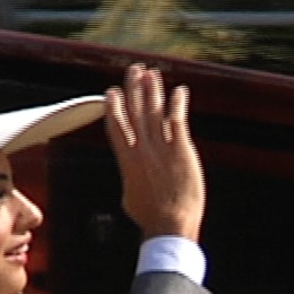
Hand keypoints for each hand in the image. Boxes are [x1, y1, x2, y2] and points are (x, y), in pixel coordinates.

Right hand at [104, 63, 204, 241]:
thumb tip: (132, 174)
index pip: (116, 125)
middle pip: (135, 111)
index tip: (112, 91)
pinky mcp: (181, 149)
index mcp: (126, 159)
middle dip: (133, 88)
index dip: (114, 106)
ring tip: (151, 73)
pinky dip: (178, 104)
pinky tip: (179, 91)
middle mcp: (141, 149)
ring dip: (153, 90)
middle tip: (133, 70)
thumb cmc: (150, 215)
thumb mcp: (130, 195)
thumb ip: (132, 177)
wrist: (170, 222)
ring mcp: (161, 147)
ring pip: (154, 111)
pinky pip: (177, 120)